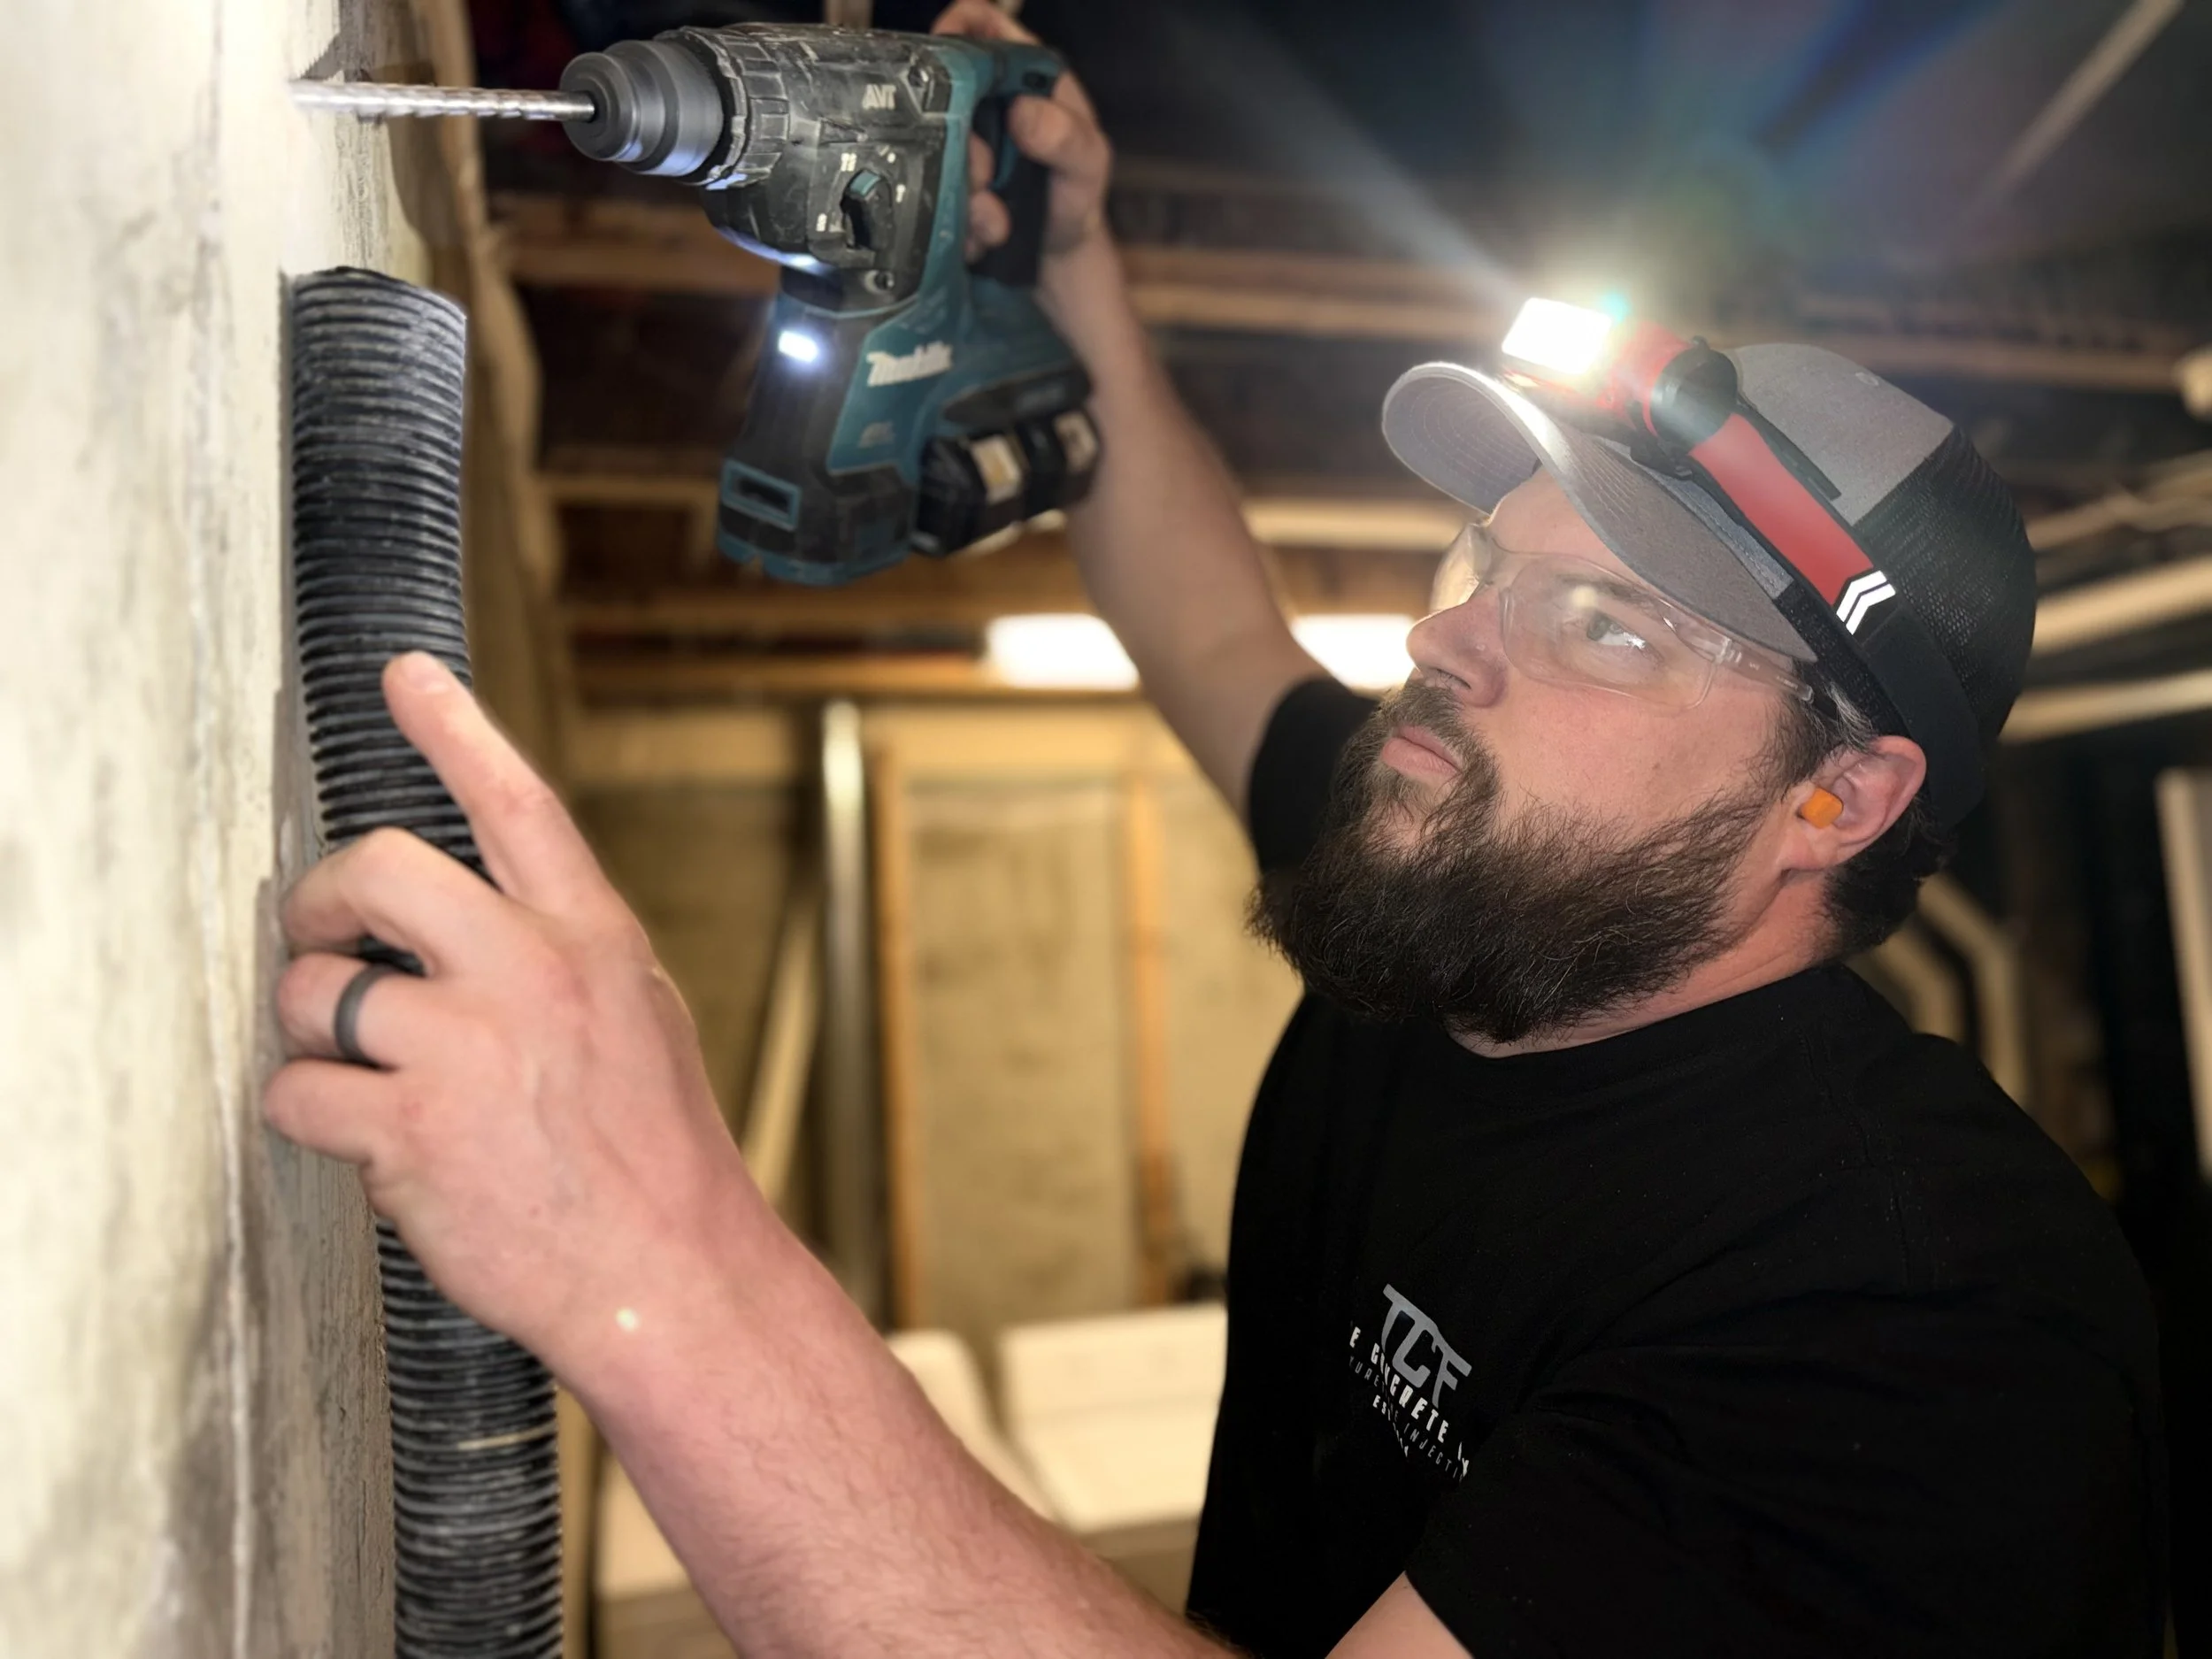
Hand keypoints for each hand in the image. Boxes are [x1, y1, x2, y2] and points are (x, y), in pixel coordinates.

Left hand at [265, 652, 762, 1374]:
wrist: (670, 1274)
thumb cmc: (655, 1155)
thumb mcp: (639, 1018)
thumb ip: (559, 955)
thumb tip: (462, 921)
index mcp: (593, 940)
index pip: (518, 805)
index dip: (456, 728)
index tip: (406, 675)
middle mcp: (531, 973)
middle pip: (379, 868)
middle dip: (321, 901)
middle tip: (320, 941)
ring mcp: (467, 1048)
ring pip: (313, 993)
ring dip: (308, 1033)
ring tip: (355, 1074)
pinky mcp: (411, 1129)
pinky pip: (297, 1092)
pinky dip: (307, 1115)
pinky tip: (361, 1142)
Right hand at [933, 0, 1113, 273]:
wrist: (1059, 253)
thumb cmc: (1077, 194)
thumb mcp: (1089, 163)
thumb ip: (1066, 137)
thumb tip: (1024, 112)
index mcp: (1022, 76)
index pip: (980, 24)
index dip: (957, 29)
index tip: (946, 61)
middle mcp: (984, 103)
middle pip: (940, 88)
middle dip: (955, 135)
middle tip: (983, 175)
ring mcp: (960, 141)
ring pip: (929, 147)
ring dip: (961, 191)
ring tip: (997, 222)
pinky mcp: (945, 181)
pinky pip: (929, 192)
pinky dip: (957, 220)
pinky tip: (987, 235)